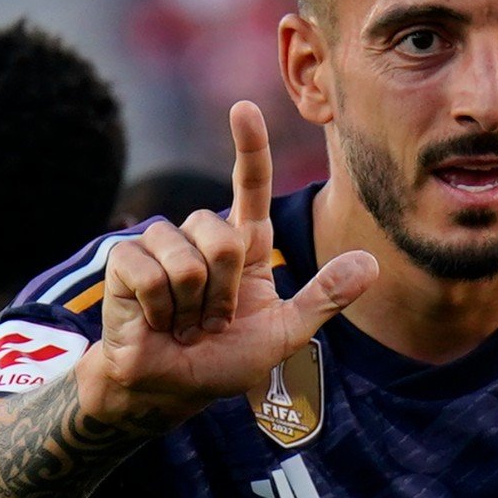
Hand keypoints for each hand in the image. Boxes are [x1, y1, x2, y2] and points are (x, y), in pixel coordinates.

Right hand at [77, 101, 378, 425]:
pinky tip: (155, 322)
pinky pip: (152, 274)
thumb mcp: (286, 333)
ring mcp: (161, 245)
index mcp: (243, 244)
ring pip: (188, 257)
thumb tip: (371, 264)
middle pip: (224, 236)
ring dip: (192, 305)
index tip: (244, 109)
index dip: (249, 147)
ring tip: (183, 323)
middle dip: (225, 292)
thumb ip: (324, 298)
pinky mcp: (125, 261)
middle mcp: (201, 236)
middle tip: (213, 322)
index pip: (250, 185)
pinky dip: (160, 309)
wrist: (170, 388)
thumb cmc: (224, 360)